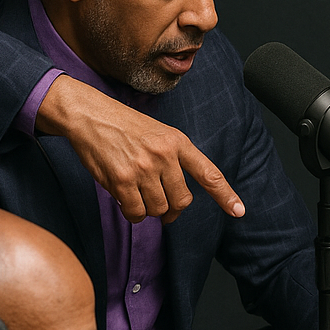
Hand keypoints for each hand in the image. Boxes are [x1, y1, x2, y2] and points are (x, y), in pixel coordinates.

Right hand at [36, 75, 243, 223]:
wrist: (90, 115)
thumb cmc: (124, 126)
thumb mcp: (159, 134)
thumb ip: (174, 160)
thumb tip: (178, 198)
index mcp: (178, 142)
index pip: (208, 173)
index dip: (225, 194)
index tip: (239, 211)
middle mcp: (164, 155)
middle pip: (181, 201)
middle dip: (172, 210)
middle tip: (164, 208)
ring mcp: (143, 168)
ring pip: (158, 209)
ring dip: (150, 210)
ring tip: (138, 195)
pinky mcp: (122, 179)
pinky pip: (136, 212)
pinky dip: (133, 214)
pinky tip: (127, 201)